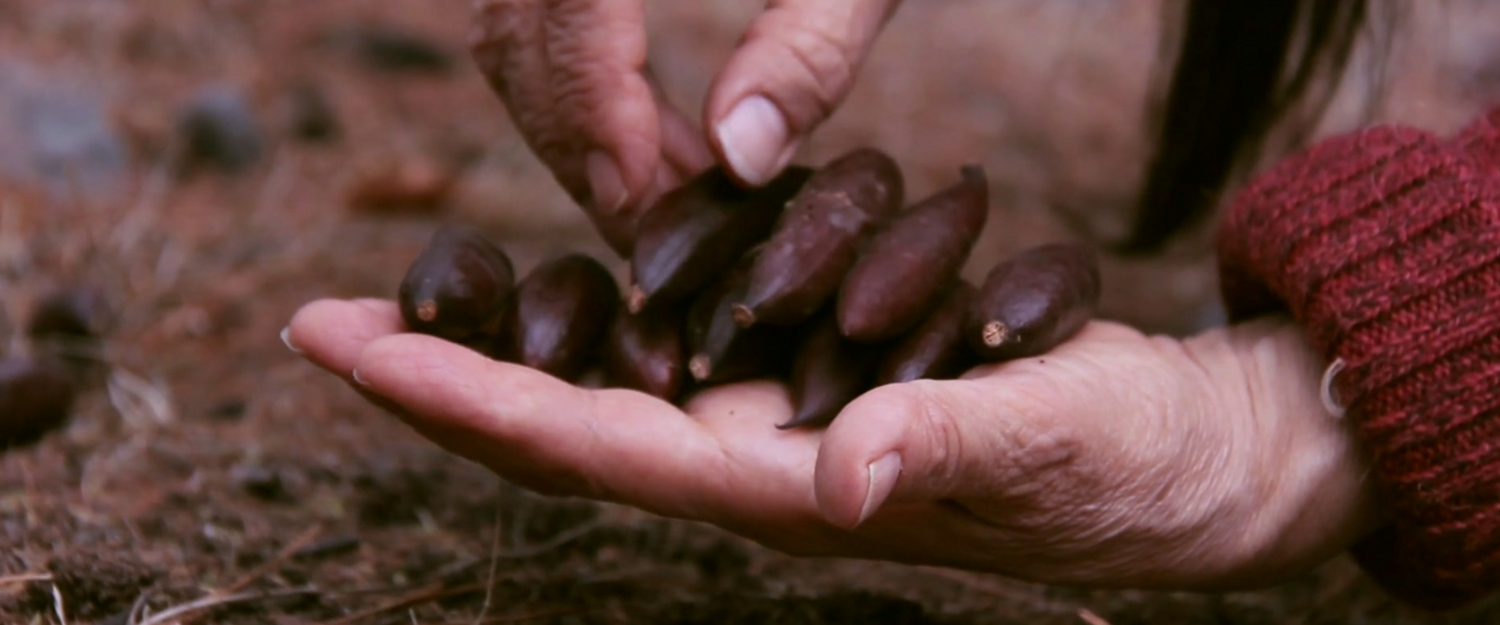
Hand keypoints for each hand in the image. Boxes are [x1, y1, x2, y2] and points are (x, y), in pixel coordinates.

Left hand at [284, 298, 1383, 589]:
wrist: (1186, 463)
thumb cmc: (1130, 461)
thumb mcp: (1051, 442)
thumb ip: (945, 446)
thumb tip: (843, 475)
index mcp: (787, 488)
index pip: (590, 450)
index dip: (462, 401)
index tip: (343, 343)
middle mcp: (760, 464)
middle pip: (566, 423)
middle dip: (447, 375)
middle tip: (328, 315)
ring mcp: (781, 427)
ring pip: (611, 386)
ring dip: (513, 344)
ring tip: (420, 293)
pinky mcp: (816, 387)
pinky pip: (683, 353)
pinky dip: (611, 316)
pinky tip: (568, 280)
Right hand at [468, 0, 902, 254]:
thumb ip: (809, 50)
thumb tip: (741, 163)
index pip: (571, 0)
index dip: (593, 107)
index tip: (640, 200)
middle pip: (519, 28)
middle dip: (582, 143)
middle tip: (666, 226)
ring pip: (508, 30)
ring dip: (575, 126)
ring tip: (676, 186)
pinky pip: (529, 14)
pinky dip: (576, 87)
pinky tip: (653, 134)